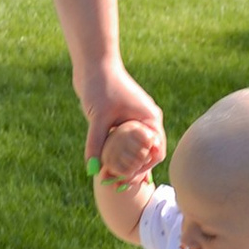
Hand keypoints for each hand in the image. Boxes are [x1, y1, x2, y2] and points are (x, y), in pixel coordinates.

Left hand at [81, 67, 165, 183]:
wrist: (93, 63)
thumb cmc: (100, 86)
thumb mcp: (98, 118)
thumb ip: (96, 144)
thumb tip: (92, 170)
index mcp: (149, 119)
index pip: (156, 151)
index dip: (145, 168)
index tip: (128, 180)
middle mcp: (145, 120)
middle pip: (146, 153)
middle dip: (133, 170)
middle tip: (117, 184)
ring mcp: (134, 120)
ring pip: (133, 148)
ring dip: (124, 163)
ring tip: (110, 179)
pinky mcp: (120, 119)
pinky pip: (122, 142)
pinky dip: (116, 153)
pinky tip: (105, 165)